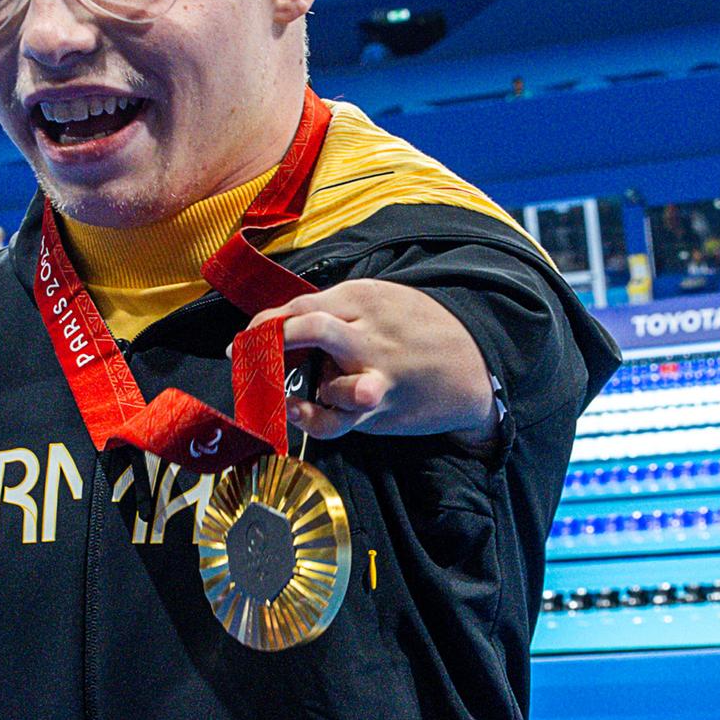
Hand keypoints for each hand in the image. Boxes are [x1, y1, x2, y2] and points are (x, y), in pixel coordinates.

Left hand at [246, 278, 497, 444]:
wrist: (472, 367)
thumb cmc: (415, 329)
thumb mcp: (380, 301)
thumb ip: (335, 310)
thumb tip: (279, 325)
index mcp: (365, 299)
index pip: (303, 305)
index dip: (266, 321)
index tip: (247, 335)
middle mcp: (369, 335)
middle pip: (310, 328)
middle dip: (271, 340)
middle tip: (248, 353)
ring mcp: (376, 374)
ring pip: (326, 377)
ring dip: (297, 381)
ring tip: (288, 385)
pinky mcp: (379, 408)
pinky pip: (334, 420)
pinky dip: (309, 418)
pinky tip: (294, 410)